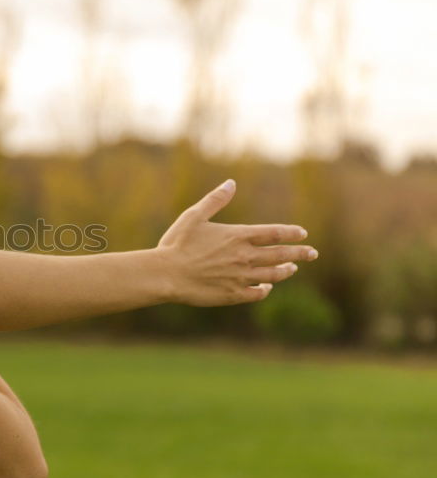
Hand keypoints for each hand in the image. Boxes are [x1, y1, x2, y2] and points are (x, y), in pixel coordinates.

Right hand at [156, 179, 318, 305]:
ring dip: (285, 271)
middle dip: (300, 253)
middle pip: (281, 254)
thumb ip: (215, 200)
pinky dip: (265, 289)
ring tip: (292, 269)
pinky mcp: (233, 294)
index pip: (274, 233)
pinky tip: (266, 287)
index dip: (291, 233)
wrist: (165, 274)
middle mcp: (244, 257)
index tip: (303, 234)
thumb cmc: (177, 243)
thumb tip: (231, 182)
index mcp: (238, 236)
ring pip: (272, 275)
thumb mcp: (194, 216)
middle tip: (312, 253)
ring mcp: (241, 277)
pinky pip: (257, 293)